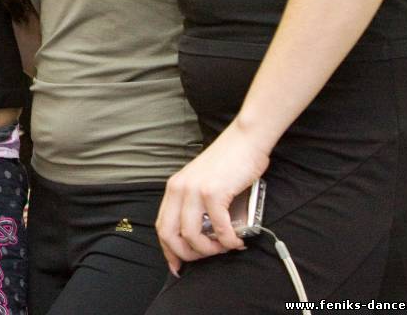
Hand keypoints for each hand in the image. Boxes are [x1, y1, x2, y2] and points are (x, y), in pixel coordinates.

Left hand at [155, 121, 269, 273]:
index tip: (177, 267)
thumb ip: (196, 205)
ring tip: (224, 247)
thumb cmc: (229, 163)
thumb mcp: (202, 183)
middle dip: (187, 255)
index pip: (162, 226)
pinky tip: (237, 240)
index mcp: (173, 189)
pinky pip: (218, 228)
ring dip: (210, 249)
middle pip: (170, 235)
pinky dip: (228, 240)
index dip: (168, 250)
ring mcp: (194, 190)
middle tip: (207, 257)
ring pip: (192, 236)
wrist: (244, 140)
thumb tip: (202, 236)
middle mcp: (178, 189)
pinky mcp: (213, 192)